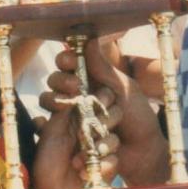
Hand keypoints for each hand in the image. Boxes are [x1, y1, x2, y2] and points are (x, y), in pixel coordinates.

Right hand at [39, 44, 167, 184]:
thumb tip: (89, 37)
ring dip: (56, 101)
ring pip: (49, 101)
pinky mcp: (67, 135)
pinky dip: (44, 126)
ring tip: (69, 106)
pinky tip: (47, 125)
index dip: (67, 59)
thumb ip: (103, 67)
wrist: (143, 151)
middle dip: (61, 80)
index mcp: (90, 79)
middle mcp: (78, 94)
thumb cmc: (137, 116)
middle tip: (75, 86)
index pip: (69, 63)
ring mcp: (71, 114)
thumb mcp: (123, 88)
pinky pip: (47, 129)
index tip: (71, 60)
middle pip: (55, 81)